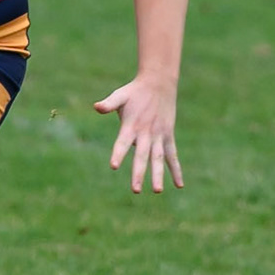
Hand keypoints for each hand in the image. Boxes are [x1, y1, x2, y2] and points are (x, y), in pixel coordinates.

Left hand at [94, 76, 182, 194]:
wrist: (159, 83)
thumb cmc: (135, 92)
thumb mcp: (120, 95)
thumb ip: (109, 103)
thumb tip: (96, 107)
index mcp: (132, 125)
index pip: (123, 142)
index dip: (118, 153)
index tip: (113, 166)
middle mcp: (146, 133)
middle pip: (142, 156)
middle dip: (139, 173)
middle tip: (135, 190)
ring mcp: (159, 135)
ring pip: (159, 158)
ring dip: (158, 175)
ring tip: (157, 191)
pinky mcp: (168, 136)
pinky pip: (173, 155)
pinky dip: (176, 170)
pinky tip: (179, 185)